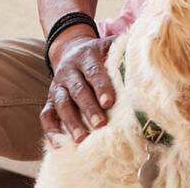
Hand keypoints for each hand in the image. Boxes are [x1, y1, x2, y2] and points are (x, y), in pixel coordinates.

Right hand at [40, 30, 116, 146]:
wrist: (70, 49)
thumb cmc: (98, 53)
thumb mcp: (108, 44)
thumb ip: (121, 47)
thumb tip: (143, 47)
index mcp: (86, 57)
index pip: (93, 72)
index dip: (101, 87)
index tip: (109, 102)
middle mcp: (69, 71)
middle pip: (77, 90)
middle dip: (88, 108)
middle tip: (100, 124)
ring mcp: (57, 86)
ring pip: (61, 103)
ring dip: (70, 121)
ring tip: (81, 139)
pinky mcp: (49, 99)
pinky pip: (46, 114)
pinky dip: (50, 129)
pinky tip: (57, 143)